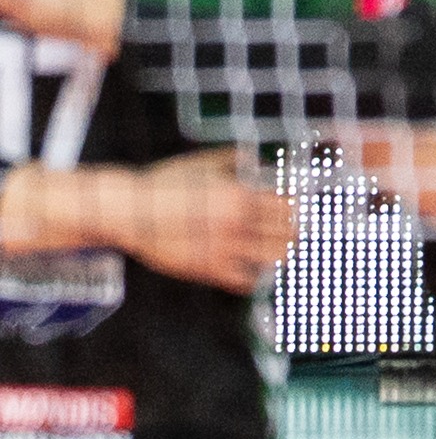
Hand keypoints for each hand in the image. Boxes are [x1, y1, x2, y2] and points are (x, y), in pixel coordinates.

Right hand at [0, 150, 296, 293]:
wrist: (132, 211)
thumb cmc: (168, 182)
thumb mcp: (204, 162)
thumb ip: (236, 160)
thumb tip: (260, 158)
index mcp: (239, 194)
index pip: (289, 205)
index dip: (298, 210)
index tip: (301, 212)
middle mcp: (237, 222)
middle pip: (288, 233)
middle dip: (294, 233)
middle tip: (295, 234)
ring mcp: (223, 248)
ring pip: (274, 259)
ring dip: (280, 255)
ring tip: (280, 252)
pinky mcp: (208, 269)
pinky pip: (247, 280)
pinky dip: (256, 276)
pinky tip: (254, 268)